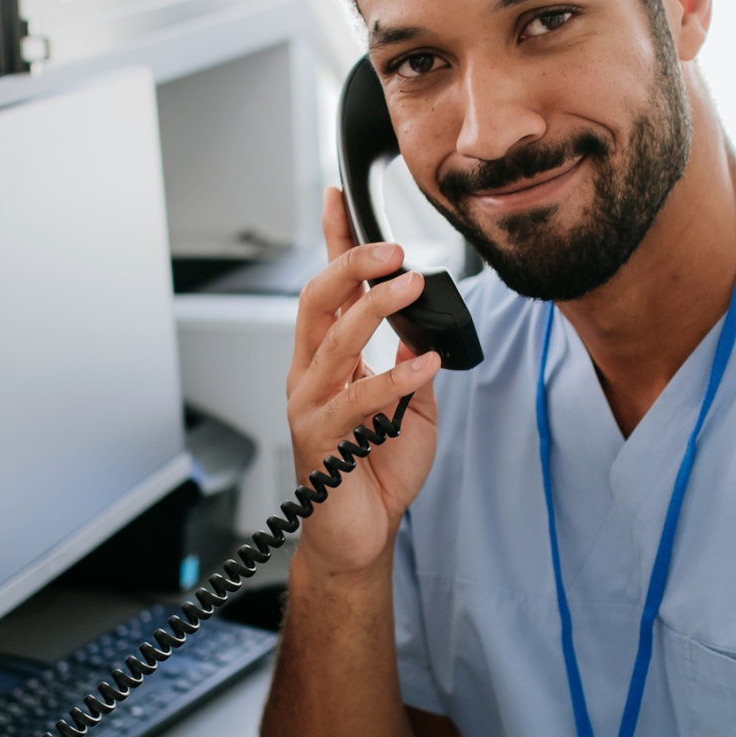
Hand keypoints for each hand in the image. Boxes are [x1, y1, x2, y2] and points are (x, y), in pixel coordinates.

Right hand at [284, 188, 442, 580]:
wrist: (361, 538)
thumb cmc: (377, 474)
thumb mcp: (409, 408)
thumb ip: (412, 366)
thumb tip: (425, 329)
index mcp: (328, 361)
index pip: (327, 290)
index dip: (333, 242)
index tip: (339, 198)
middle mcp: (311, 376)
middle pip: (316, 301)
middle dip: (351, 265)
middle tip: (393, 249)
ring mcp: (310, 406)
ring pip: (333, 340)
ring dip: (372, 308)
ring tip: (409, 287)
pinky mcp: (321, 440)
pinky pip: (357, 398)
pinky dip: (394, 377)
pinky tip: (425, 363)